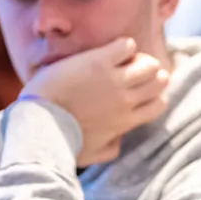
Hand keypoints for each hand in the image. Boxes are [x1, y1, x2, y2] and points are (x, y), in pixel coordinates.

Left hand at [22, 37, 170, 165]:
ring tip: (125, 58)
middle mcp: (126, 100)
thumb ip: (111, 149)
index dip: (153, 96)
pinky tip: (112, 49)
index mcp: (126, 121)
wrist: (41, 124)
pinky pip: (126, 46)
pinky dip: (124, 45)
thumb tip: (120, 141)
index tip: (140, 91)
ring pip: (148, 63)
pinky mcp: (99, 62)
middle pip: (159, 81)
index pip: (158, 105)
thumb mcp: (92, 154)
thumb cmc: (62, 142)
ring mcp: (115, 80)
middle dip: (152, 74)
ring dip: (140, 58)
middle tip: (136, 70)